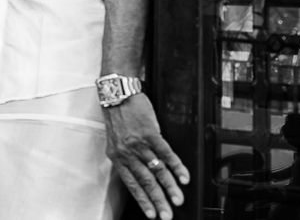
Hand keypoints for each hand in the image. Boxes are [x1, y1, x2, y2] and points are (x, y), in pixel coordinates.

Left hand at [102, 93, 188, 219]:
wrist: (118, 93)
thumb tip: (141, 174)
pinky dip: (176, 166)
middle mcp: (127, 152)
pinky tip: (183, 176)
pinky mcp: (150, 133)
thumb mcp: (116, 140)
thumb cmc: (118, 116)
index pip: (132, 184)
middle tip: (167, 215)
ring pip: (157, 170)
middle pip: (145, 182)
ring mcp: (139, 143)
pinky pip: (165, 153)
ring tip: (178, 199)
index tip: (152, 214)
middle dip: (158, 200)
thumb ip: (127, 157)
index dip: (143, 200)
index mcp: (117, 157)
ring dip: (170, 187)